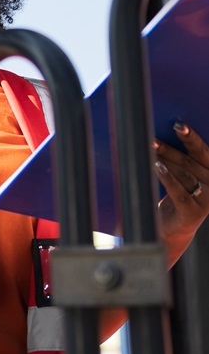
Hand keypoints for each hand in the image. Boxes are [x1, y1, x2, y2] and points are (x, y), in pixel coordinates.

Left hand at [154, 121, 208, 262]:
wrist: (174, 229)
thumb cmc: (177, 195)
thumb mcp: (182, 176)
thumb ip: (182, 160)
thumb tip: (164, 133)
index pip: (204, 151)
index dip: (191, 137)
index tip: (178, 124)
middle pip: (193, 160)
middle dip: (175, 144)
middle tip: (158, 132)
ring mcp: (207, 200)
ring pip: (184, 173)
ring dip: (165, 157)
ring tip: (150, 145)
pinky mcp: (194, 212)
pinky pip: (178, 190)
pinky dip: (166, 176)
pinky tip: (155, 165)